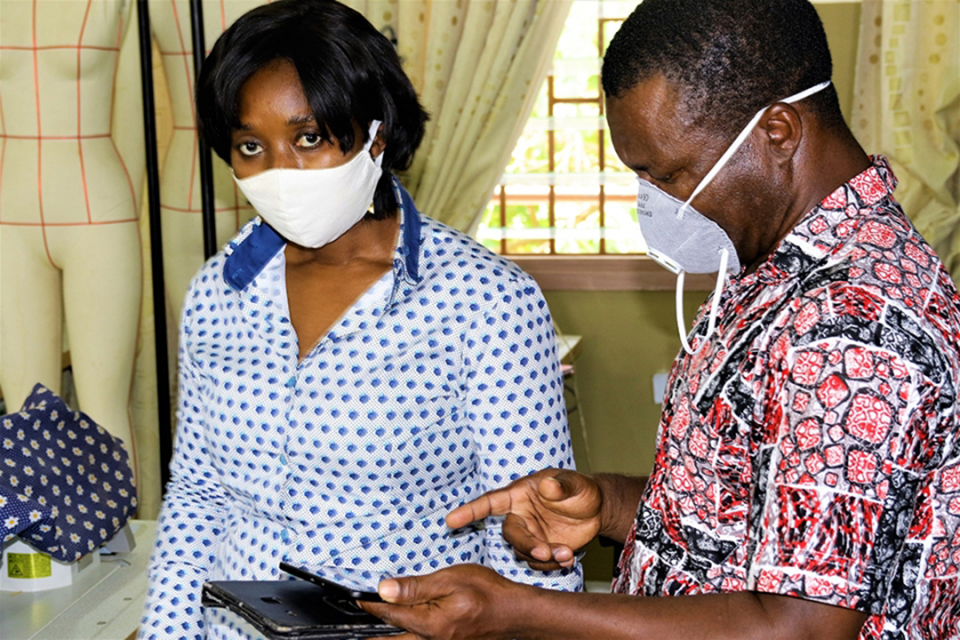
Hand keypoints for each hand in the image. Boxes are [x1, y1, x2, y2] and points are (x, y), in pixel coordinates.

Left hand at [360, 564, 527, 639]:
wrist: (515, 613)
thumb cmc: (488, 592)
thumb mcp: (451, 580)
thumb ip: (416, 587)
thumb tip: (384, 589)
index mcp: (430, 624)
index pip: (390, 614)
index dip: (371, 604)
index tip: (356, 597)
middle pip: (392, 639)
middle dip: (372, 633)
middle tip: (353, 627)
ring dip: (387, 637)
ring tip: (372, 632)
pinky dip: (406, 638)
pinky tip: (402, 632)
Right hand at [446, 469, 601, 569]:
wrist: (596, 510)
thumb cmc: (580, 489)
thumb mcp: (575, 483)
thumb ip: (561, 485)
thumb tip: (548, 486)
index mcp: (520, 494)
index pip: (490, 502)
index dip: (470, 511)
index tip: (451, 520)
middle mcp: (520, 516)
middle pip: (510, 534)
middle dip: (527, 545)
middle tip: (546, 553)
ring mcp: (529, 535)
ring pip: (523, 553)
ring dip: (543, 558)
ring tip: (567, 554)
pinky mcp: (541, 550)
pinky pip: (538, 564)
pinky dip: (552, 566)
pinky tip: (569, 558)